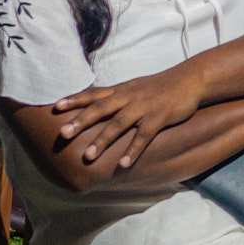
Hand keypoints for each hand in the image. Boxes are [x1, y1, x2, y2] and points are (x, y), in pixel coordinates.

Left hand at [52, 68, 206, 168]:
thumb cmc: (158, 87)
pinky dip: (133, 150)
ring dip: (102, 140)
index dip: (74, 99)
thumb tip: (94, 105)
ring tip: (88, 155)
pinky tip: (124, 164)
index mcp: (121, 90)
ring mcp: (143, 107)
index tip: (55, 107)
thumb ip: (115, 96)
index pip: (93, 94)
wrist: (188, 80)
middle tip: (62, 134)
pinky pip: (144, 136)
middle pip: (100, 108)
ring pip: (119, 124)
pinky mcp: (159, 117)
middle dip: (81, 121)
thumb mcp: (133, 87)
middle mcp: (128, 97)